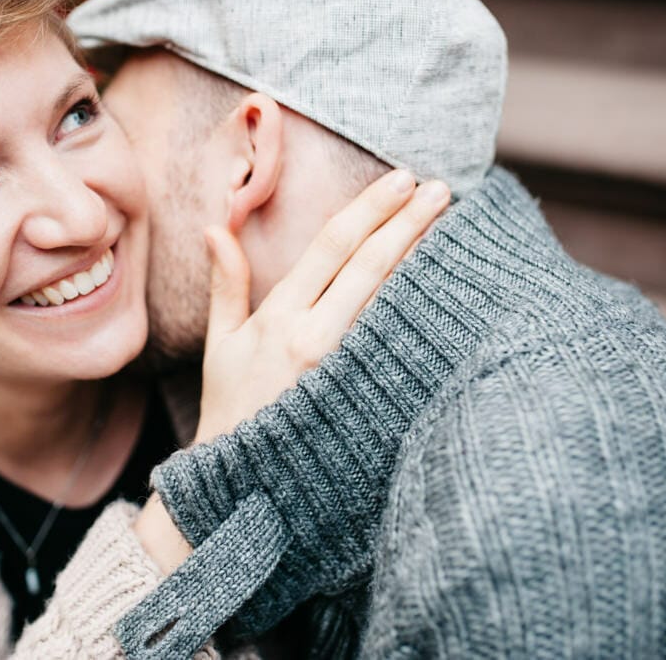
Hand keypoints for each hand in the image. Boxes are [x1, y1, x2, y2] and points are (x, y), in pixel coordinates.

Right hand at [194, 169, 448, 443]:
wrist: (248, 484)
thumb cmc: (232, 410)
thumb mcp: (220, 345)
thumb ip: (226, 284)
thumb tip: (216, 228)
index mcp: (279, 318)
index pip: (332, 247)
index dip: (369, 209)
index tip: (401, 179)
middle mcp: (315, 338)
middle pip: (370, 264)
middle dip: (407, 220)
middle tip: (440, 187)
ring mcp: (344, 369)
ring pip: (392, 299)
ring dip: (422, 257)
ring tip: (450, 223)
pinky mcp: (367, 396)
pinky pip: (399, 341)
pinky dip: (422, 307)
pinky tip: (445, 285)